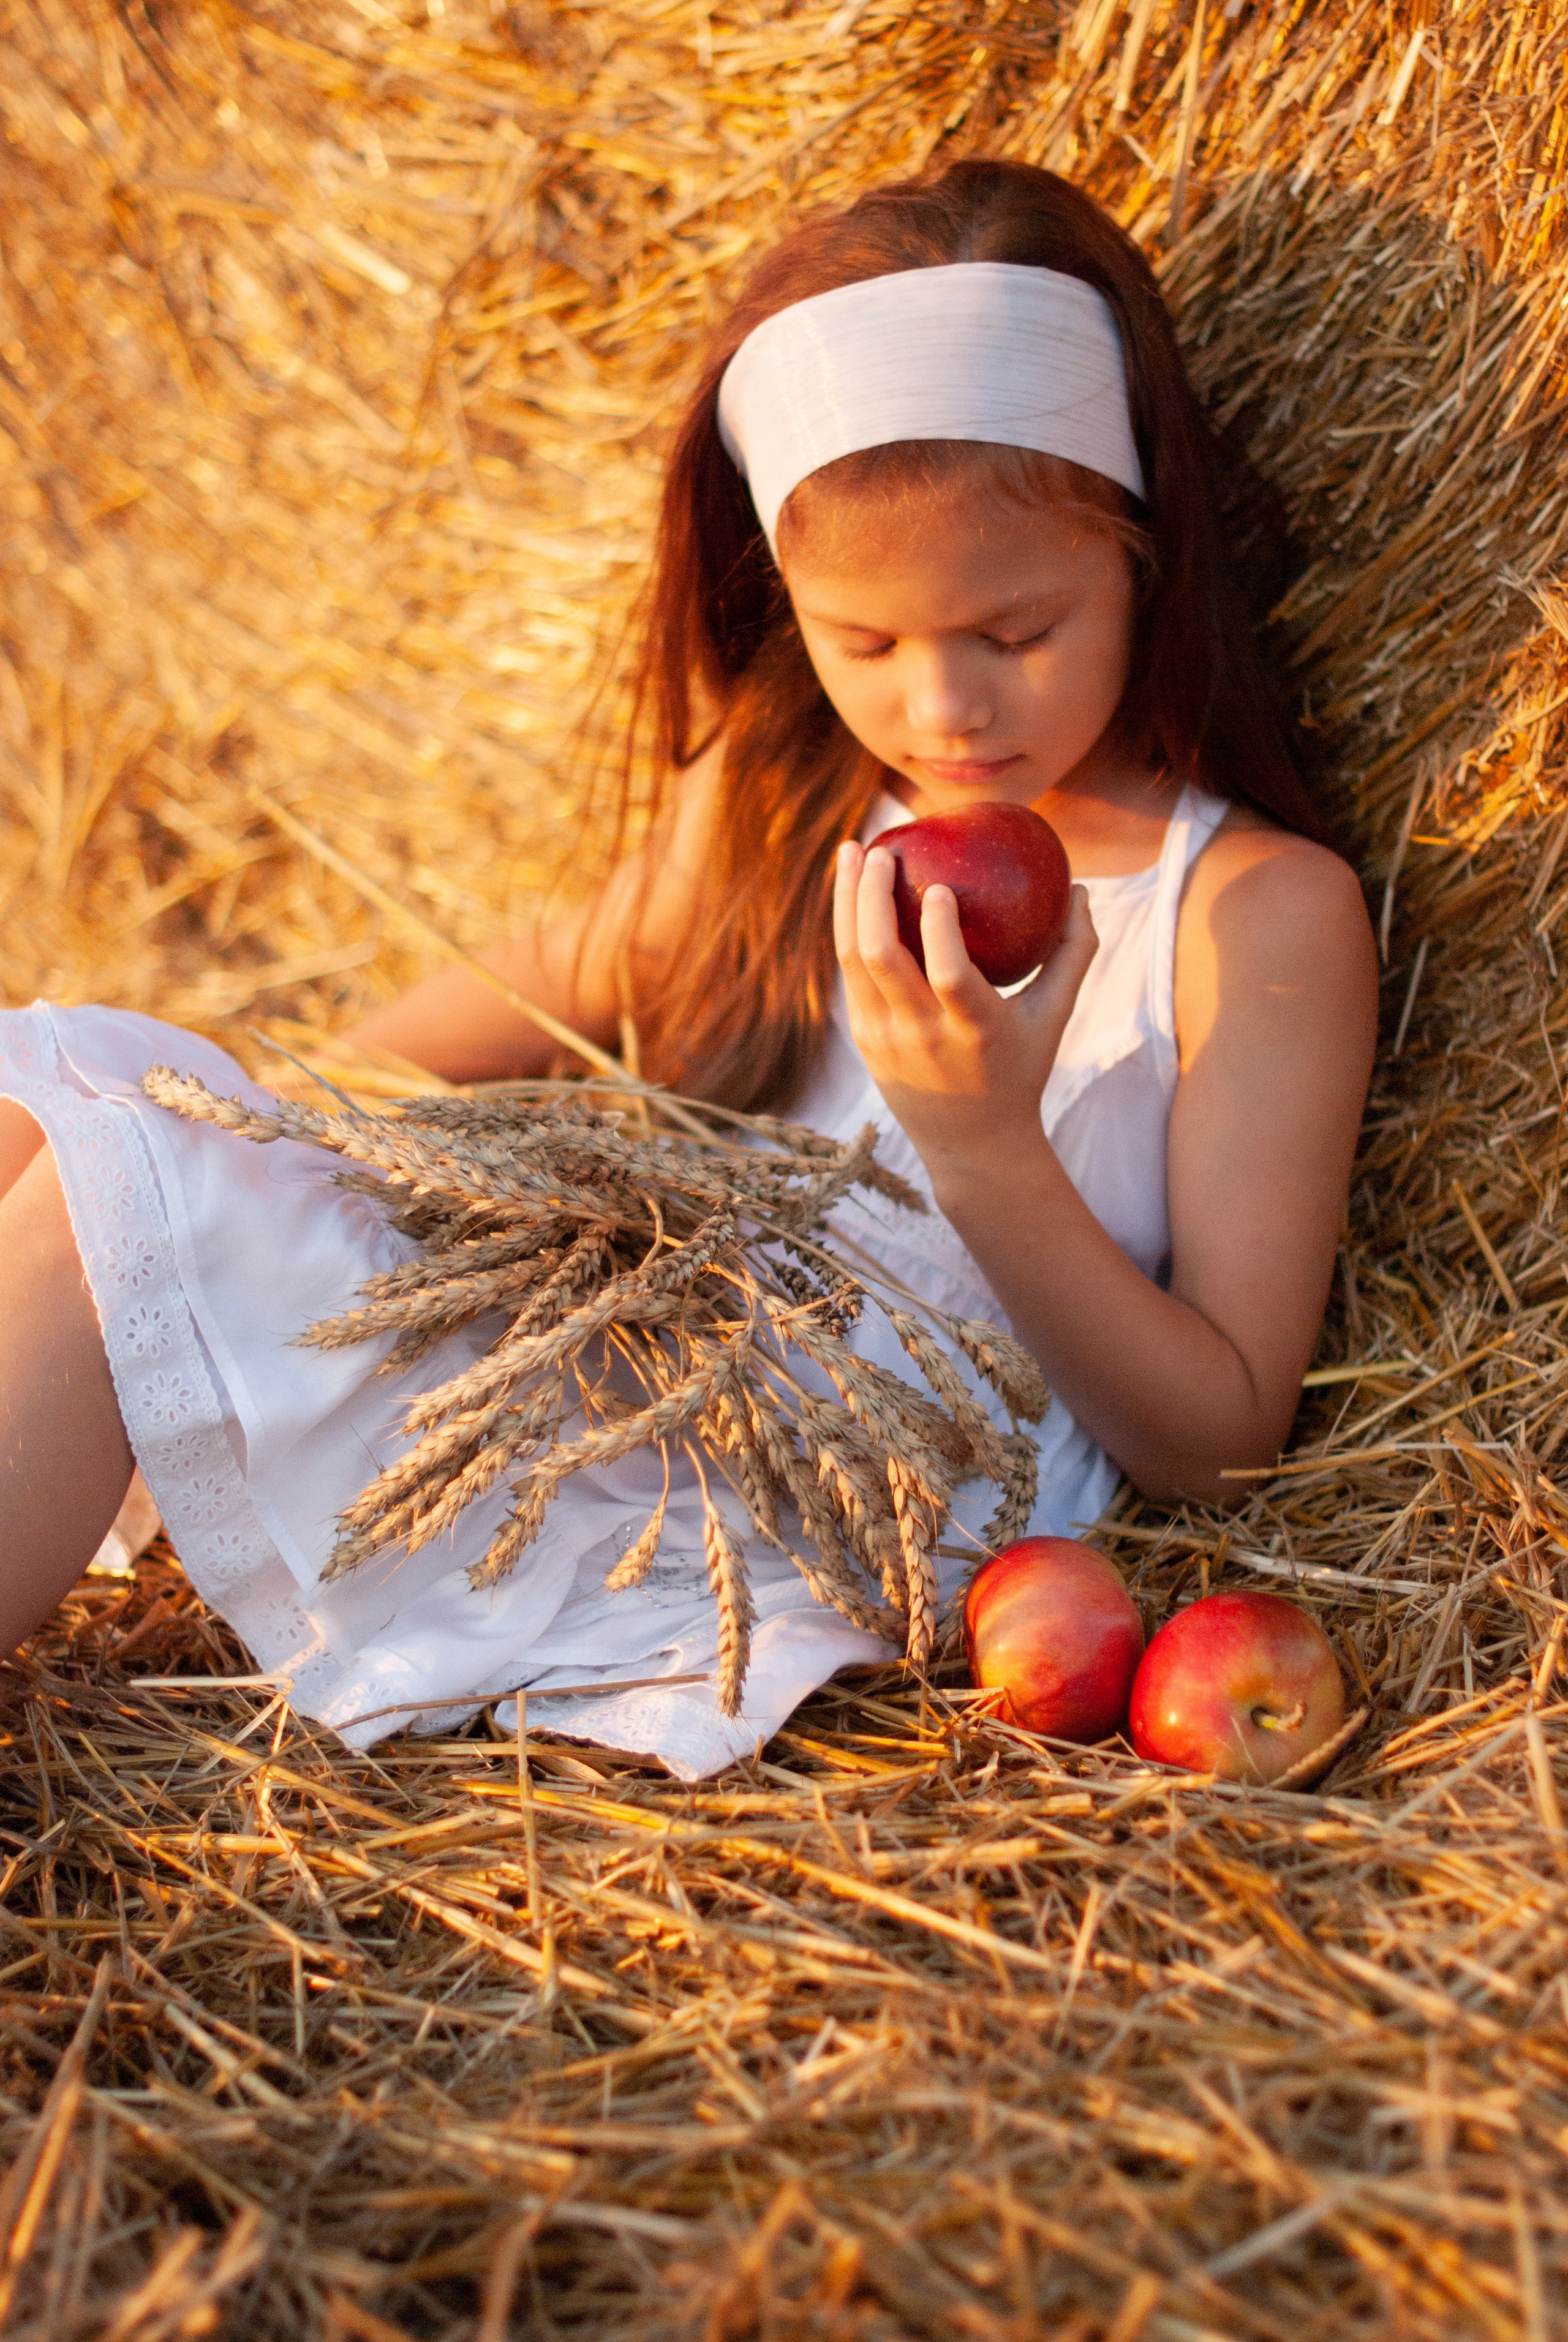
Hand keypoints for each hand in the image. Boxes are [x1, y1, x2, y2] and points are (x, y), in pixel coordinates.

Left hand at [832, 840, 1097, 1188]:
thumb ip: (1074, 954)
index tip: (940, 884)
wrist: (971, 1145)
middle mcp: (922, 1035)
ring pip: (851, 960)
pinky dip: (846, 928)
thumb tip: (1082, 889)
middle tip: (882, 849)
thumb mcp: (1053, 1019)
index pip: (949, 975)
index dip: (939, 928)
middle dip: (871, 895)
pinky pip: (849, 973)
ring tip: (852, 852)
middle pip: (881, 956)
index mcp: (975, 1031)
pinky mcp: (863, 1039)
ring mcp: (885, 1039)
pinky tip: (851, 894)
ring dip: (846, 901)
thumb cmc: (1020, 1070)